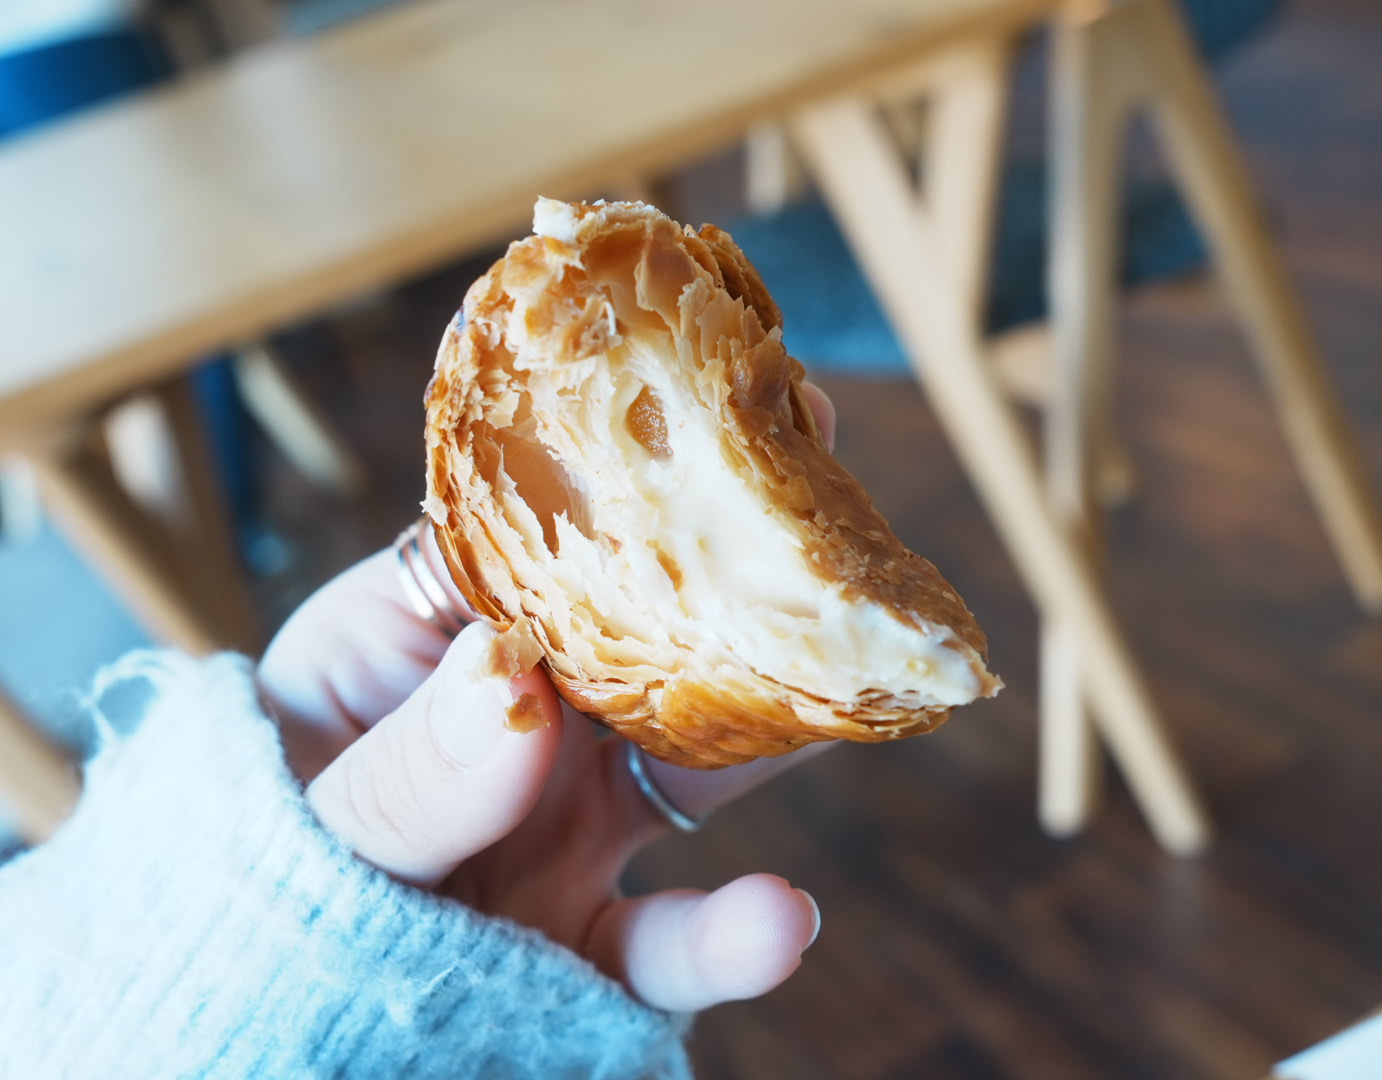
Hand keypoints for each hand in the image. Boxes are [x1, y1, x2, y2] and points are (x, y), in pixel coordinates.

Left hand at [256, 384, 835, 1013]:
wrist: (243, 1028)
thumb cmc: (238, 884)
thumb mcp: (296, 820)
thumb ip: (403, 771)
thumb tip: (521, 681)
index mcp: (421, 641)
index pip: (531, 533)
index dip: (628, 472)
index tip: (723, 412)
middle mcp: (514, 717)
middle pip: (647, 630)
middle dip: (742, 578)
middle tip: (840, 517)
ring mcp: (563, 825)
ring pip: (699, 763)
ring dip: (786, 729)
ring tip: (866, 688)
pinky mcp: (590, 939)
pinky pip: (674, 942)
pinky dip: (733, 939)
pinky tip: (782, 921)